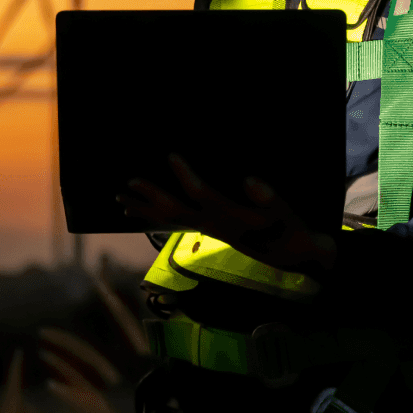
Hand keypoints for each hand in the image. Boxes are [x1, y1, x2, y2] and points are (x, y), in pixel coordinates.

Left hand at [119, 154, 335, 275]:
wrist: (292, 257)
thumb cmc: (290, 230)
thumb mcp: (287, 214)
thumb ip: (271, 199)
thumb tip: (251, 182)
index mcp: (231, 218)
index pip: (203, 195)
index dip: (186, 176)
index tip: (171, 155)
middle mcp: (214, 225)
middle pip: (175, 211)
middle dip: (151, 196)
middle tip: (129, 182)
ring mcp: (208, 229)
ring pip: (170, 220)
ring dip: (144, 209)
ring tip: (121, 201)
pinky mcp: (209, 229)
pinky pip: (174, 223)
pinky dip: (153, 217)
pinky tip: (140, 212)